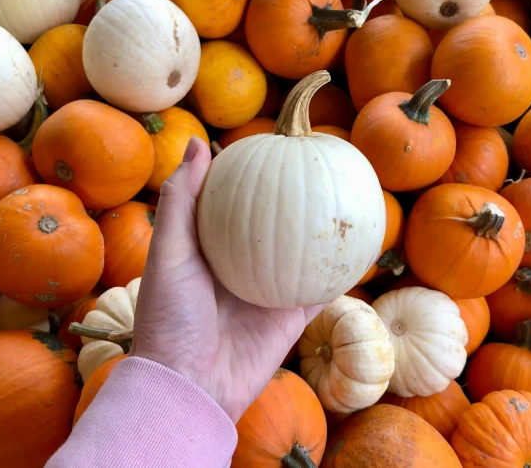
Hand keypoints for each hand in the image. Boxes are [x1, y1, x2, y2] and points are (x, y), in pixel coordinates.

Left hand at [131, 137, 323, 421]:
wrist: (190, 388)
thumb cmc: (170, 318)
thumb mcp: (169, 252)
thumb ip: (182, 200)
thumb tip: (199, 142)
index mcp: (210, 247)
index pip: (233, 201)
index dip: (250, 173)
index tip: (270, 144)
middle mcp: (242, 264)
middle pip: (274, 223)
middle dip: (293, 197)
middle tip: (316, 163)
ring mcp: (269, 289)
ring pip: (302, 252)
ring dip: (322, 230)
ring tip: (346, 194)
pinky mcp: (292, 316)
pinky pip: (322, 288)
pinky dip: (341, 269)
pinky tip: (361, 244)